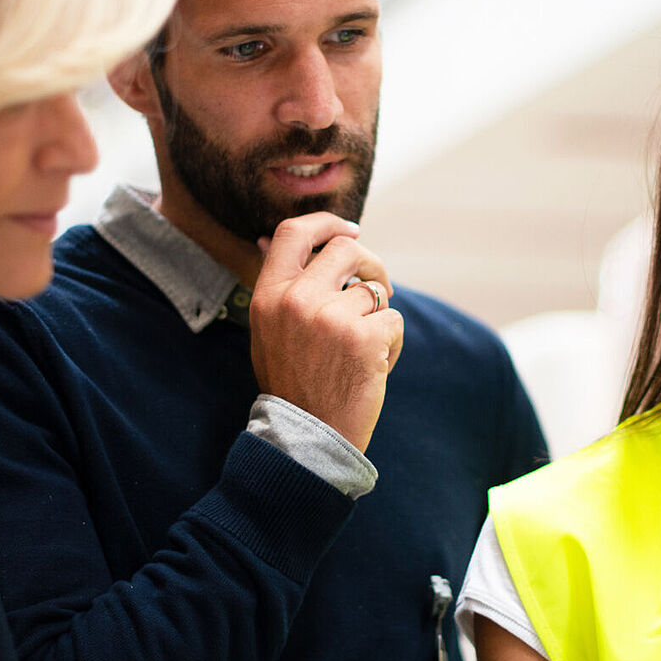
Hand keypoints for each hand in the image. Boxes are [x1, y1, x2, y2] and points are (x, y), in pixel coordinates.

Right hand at [249, 213, 402, 453]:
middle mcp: (296, 299)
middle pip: (346, 249)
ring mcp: (330, 317)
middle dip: (370, 263)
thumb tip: (266, 238)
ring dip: (379, 316)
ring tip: (365, 349)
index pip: (293, 232)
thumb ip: (278, 287)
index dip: (327, 222)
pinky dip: (392, 343)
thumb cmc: (293, 383)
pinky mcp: (363, 338)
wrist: (307, 438)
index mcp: (268, 295)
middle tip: (378, 285)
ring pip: (375, 290)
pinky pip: (393, 320)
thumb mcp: (268, 331)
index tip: (350, 229)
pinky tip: (374, 366)